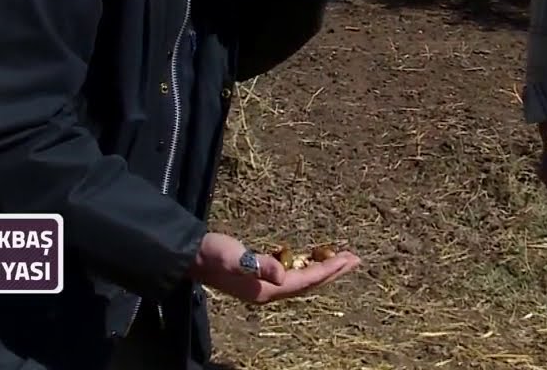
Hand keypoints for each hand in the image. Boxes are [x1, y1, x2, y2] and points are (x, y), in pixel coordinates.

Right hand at [189, 232, 360, 304]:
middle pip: (309, 284)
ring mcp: (264, 287)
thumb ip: (256, 265)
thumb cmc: (212, 254)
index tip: (349, 258)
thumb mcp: (234, 257)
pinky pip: (292, 276)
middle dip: (333, 272)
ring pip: (302, 281)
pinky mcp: (258, 279)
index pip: (306, 281)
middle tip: (356, 260)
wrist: (191, 257)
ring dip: (323, 270)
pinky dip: (307, 268)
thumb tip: (281, 275)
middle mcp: (269, 292)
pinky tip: (310, 260)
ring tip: (342, 259)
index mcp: (267, 290)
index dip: (328, 269)